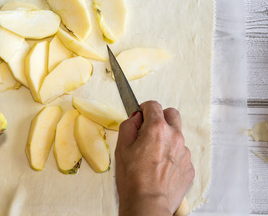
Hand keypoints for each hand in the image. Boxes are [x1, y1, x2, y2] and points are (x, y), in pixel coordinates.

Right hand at [115, 101, 194, 215]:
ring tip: (153, 155)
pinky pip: (181, 154)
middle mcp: (175, 137)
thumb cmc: (133, 178)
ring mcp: (184, 152)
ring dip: (167, 139)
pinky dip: (172, 156)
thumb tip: (135, 118)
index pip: (154, 106)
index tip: (141, 115)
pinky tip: (160, 168)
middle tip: (149, 129)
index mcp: (157, 129)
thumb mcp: (121, 148)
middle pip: (172, 114)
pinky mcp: (189, 167)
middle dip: (160, 117)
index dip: (144, 108)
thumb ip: (128, 126)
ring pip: (177, 136)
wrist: (148, 203)